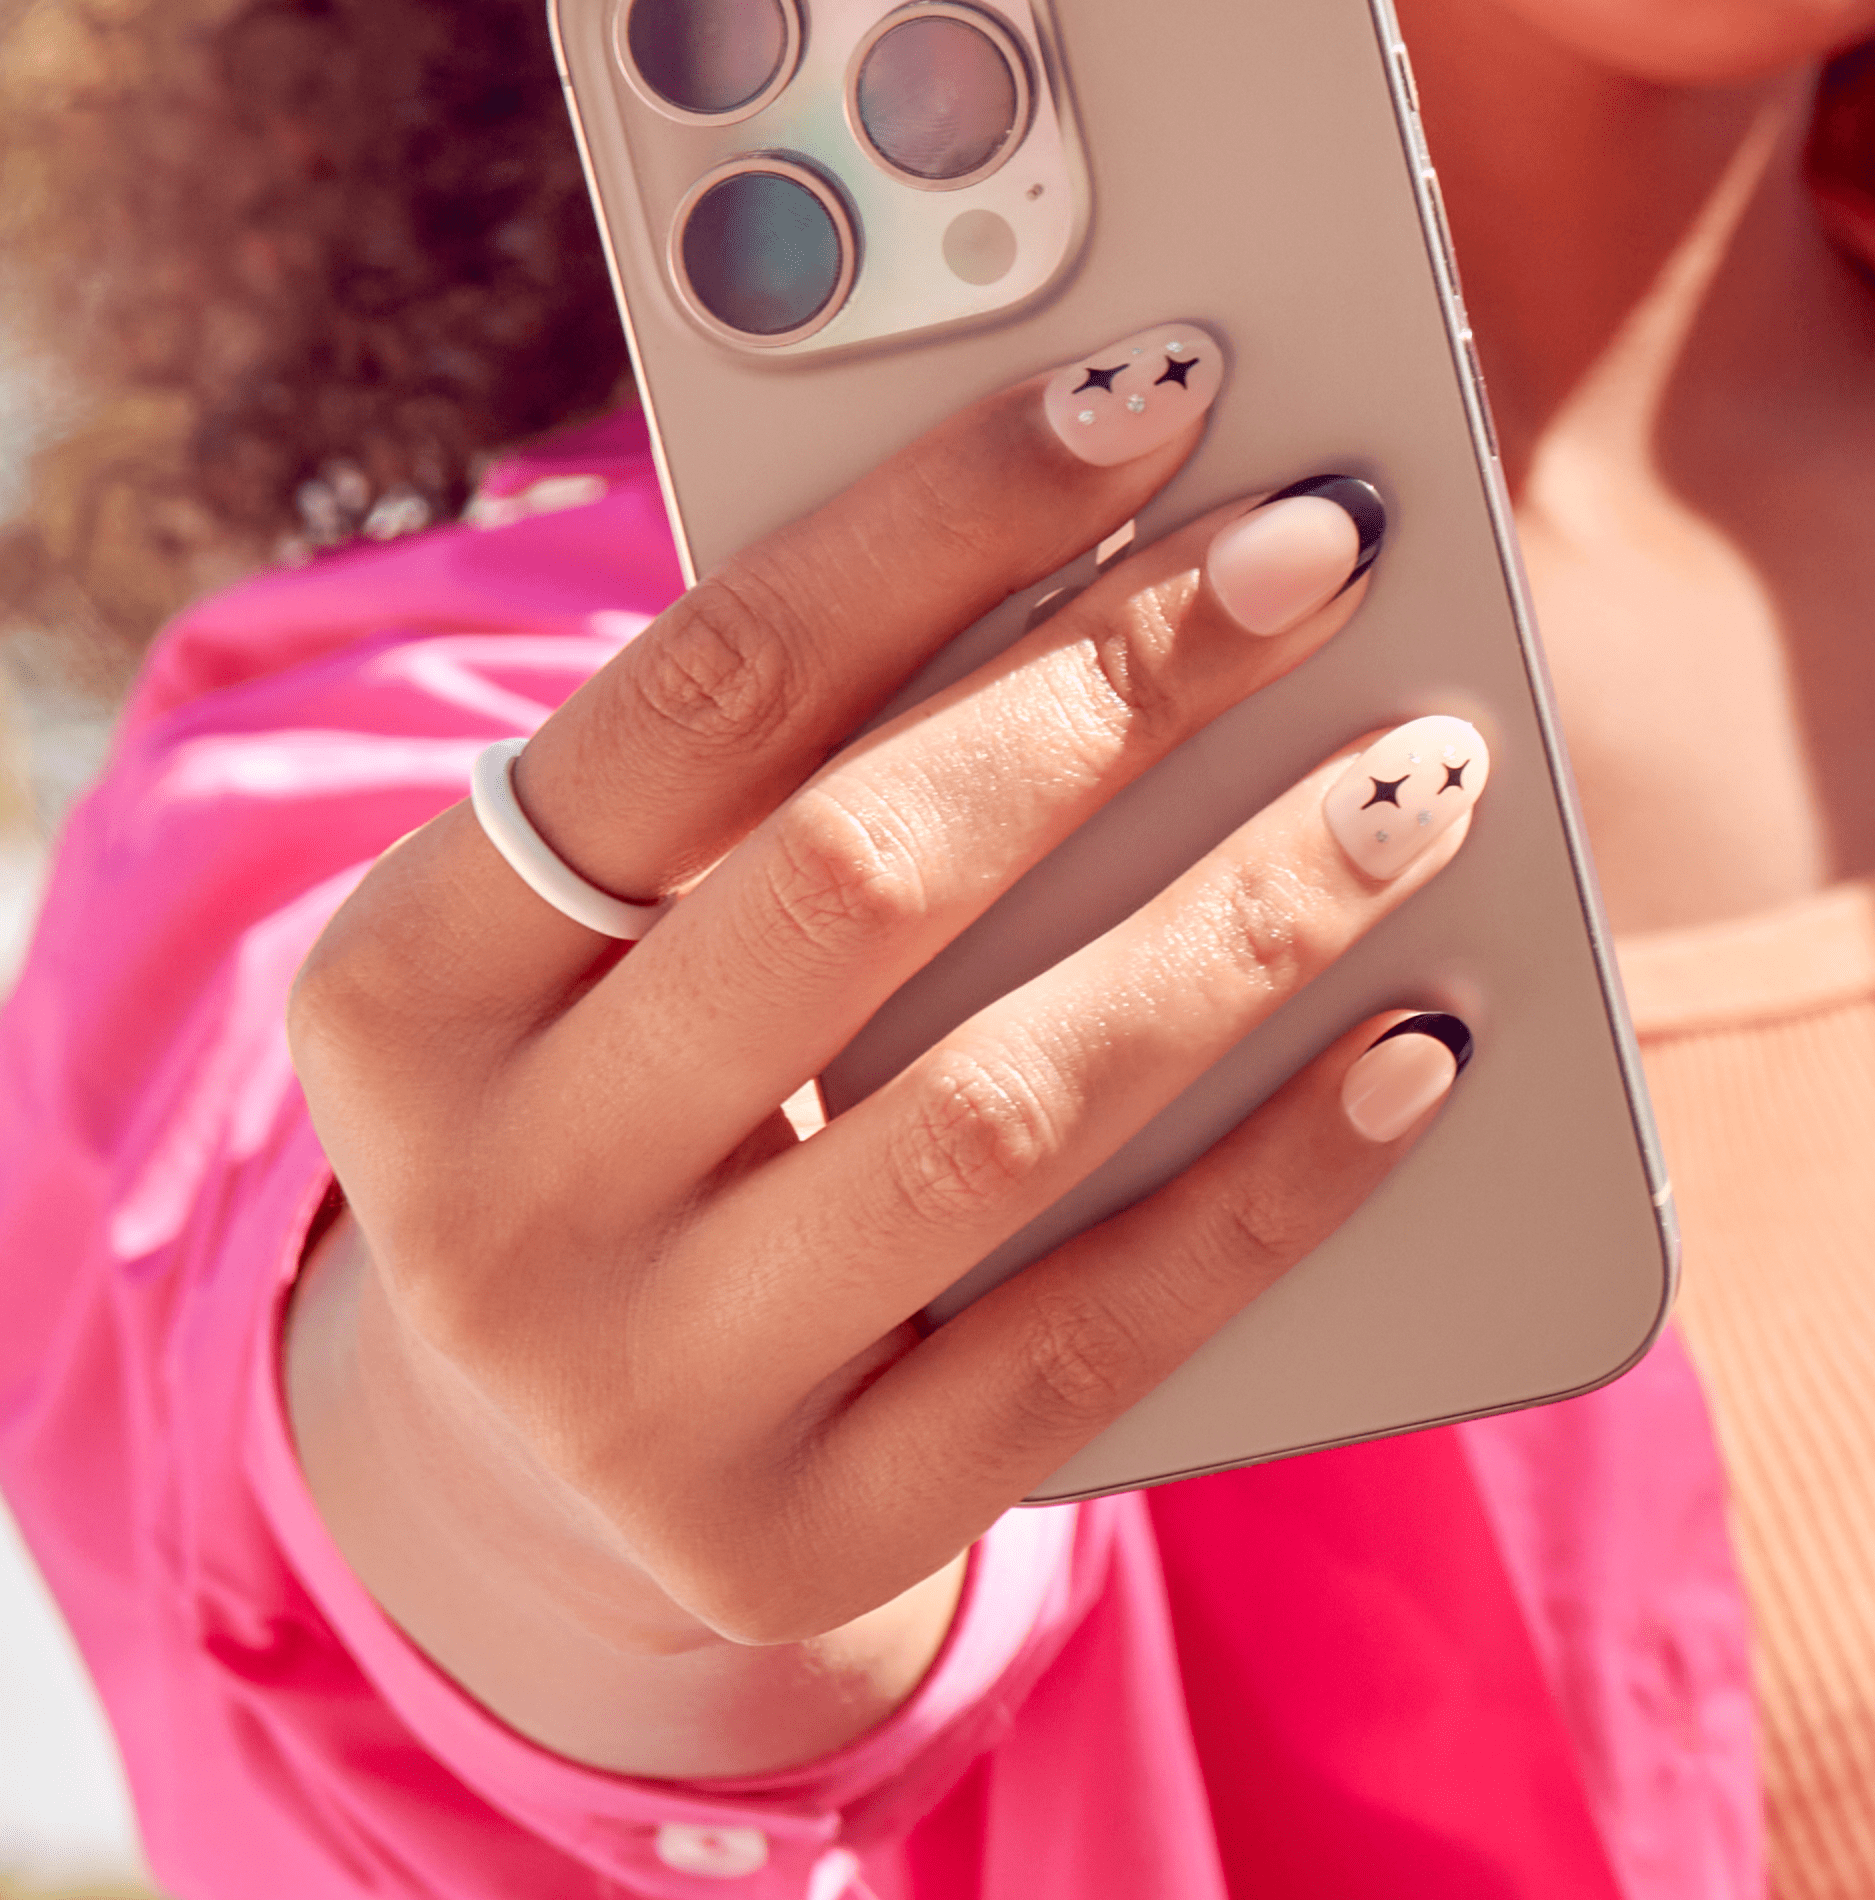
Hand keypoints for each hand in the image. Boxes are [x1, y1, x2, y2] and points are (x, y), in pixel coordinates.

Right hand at [285, 325, 1485, 1771]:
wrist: (552, 1449)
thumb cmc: (636, 1097)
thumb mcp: (634, 929)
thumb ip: (786, 770)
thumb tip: (1128, 551)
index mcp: (404, 984)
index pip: (696, 699)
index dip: (936, 525)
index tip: (1149, 392)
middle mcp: (487, 1197)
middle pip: (854, 881)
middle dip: (1117, 683)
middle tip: (1323, 547)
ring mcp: (639, 1394)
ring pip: (997, 1114)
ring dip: (1246, 919)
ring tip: (1422, 778)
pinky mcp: (807, 1531)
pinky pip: (1090, 1346)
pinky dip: (1277, 1183)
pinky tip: (1419, 1046)